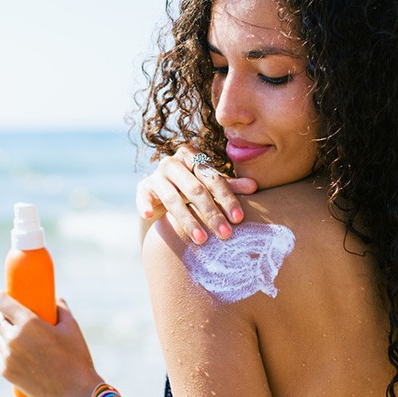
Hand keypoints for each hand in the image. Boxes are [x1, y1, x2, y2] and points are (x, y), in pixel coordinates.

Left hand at [0, 291, 102, 396]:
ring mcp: (8, 357)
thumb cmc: (76, 357)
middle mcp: (14, 338)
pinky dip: (5, 350)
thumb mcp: (72, 327)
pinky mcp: (7, 372)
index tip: (2, 296)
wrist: (75, 392)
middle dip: (0, 314)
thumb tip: (55, 299)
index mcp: (29, 323)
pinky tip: (15, 351)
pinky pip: (0, 355)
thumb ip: (61, 309)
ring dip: (2, 332)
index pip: (1, 302)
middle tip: (10, 315)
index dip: (0, 297)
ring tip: (14, 333)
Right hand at [136, 145, 257, 243]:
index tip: (239, 219)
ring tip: (202, 240)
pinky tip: (150, 216)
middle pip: (195, 189)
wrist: (160, 192)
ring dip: (188, 220)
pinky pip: (143, 197)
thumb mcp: (210, 186)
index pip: (213, 178)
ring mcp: (156, 175)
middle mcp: (173, 162)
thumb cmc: (191, 189)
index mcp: (193, 156)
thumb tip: (254, 186)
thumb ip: (229, 186)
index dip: (227, 198)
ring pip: (172, 198)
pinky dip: (145, 205)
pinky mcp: (143, 188)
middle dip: (211, 213)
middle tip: (225, 234)